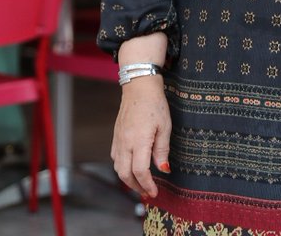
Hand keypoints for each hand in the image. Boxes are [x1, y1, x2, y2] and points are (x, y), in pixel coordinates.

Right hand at [111, 74, 171, 197]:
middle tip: (147, 193)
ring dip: (128, 179)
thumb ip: (162, 150)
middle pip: (125, 174)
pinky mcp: (116, 135)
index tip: (154, 193)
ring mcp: (118, 139)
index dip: (147, 185)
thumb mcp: (165, 127)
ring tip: (140, 184)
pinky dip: (122, 167)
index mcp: (139, 140)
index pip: (140, 171)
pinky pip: (115, 157)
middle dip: (136, 187)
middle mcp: (125, 142)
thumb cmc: (155, 104)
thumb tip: (163, 169)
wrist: (138, 87)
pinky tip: (131, 168)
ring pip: (118, 167)